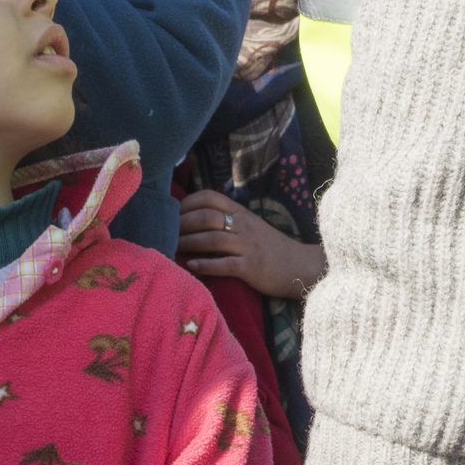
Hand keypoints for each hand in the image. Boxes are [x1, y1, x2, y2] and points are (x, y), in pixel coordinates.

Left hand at [176, 192, 323, 299]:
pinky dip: (205, 265)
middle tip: (165, 232)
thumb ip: (227, 220)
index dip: (188, 203)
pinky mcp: (251, 267)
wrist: (300, 267)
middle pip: (207, 217)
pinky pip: (224, 264)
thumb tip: (194, 219)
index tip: (172, 213)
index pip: (210, 197)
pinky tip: (191, 266)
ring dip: (188, 243)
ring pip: (212, 239)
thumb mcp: (249, 226)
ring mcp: (248, 246)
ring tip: (172, 248)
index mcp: (241, 213)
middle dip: (182, 224)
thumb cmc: (270, 247)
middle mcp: (243, 225)